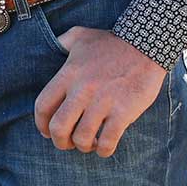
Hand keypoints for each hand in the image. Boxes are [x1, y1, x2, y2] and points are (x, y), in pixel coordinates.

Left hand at [34, 25, 165, 156]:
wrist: (145, 46)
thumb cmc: (110, 42)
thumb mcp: (79, 36)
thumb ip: (61, 41)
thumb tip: (52, 45)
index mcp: (68, 74)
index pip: (42, 106)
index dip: (41, 124)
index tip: (46, 132)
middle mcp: (82, 90)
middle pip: (58, 128)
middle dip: (60, 142)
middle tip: (67, 143)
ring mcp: (102, 102)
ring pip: (82, 138)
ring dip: (83, 146)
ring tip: (89, 143)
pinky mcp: (123, 112)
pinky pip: (108, 141)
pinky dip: (104, 150)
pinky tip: (105, 146)